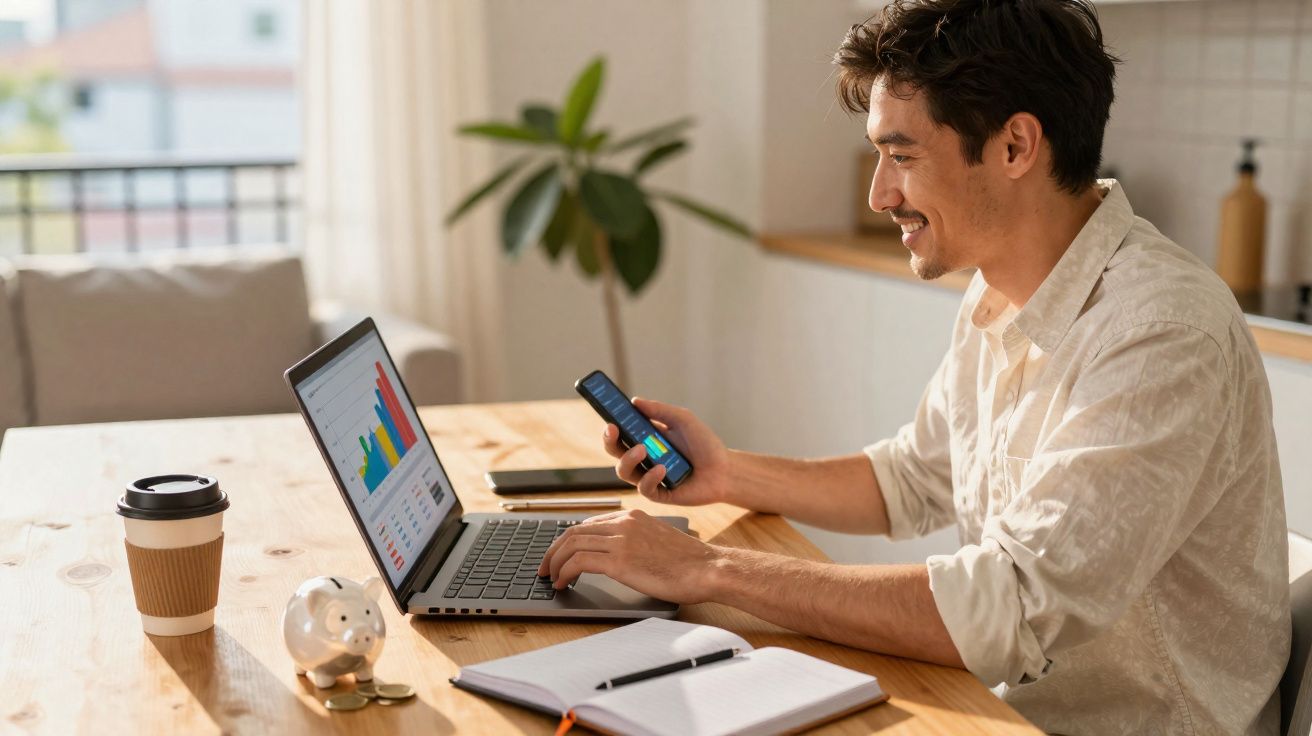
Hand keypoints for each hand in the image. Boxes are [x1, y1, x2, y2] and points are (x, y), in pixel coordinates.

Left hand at [537, 509, 722, 603]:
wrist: (708, 568)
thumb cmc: (690, 562)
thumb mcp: (659, 542)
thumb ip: (636, 542)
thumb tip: (615, 558)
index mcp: (633, 516)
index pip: (589, 523)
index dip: (569, 540)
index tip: (561, 554)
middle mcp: (624, 523)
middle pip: (574, 531)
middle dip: (553, 550)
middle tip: (545, 567)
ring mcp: (621, 540)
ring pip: (571, 544)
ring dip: (555, 562)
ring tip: (551, 578)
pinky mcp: (620, 560)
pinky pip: (579, 562)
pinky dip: (565, 572)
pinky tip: (564, 583)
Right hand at [604, 397, 731, 506]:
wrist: (724, 470)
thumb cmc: (705, 444)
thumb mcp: (683, 420)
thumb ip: (660, 410)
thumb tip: (635, 401)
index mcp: (646, 439)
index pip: (621, 433)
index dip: (611, 426)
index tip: (608, 417)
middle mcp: (644, 458)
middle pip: (615, 451)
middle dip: (609, 441)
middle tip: (613, 430)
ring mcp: (649, 476)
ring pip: (624, 471)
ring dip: (628, 458)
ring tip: (642, 450)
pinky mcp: (658, 493)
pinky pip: (644, 488)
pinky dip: (650, 477)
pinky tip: (662, 469)